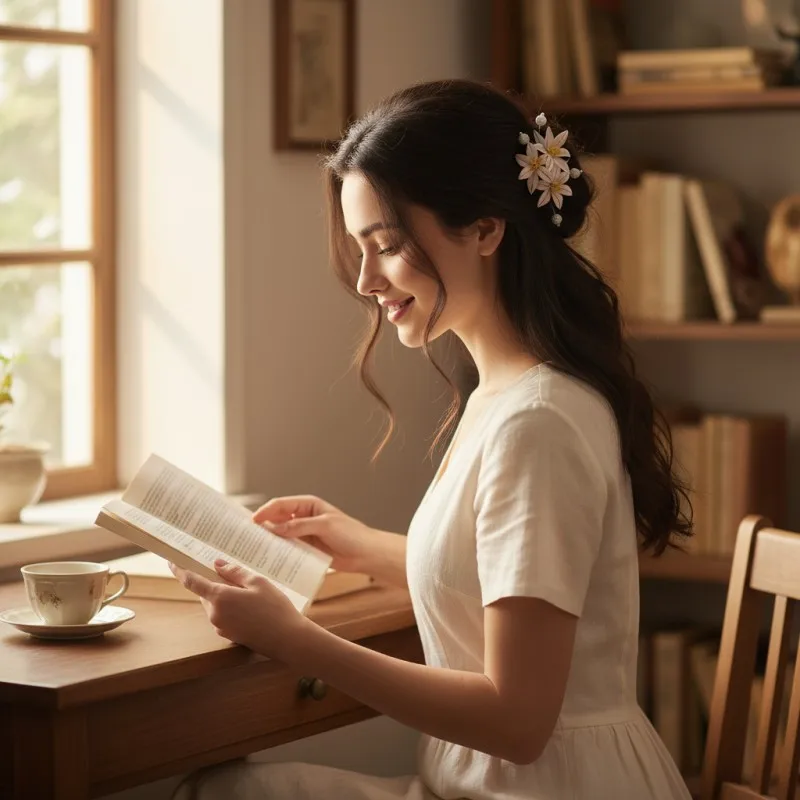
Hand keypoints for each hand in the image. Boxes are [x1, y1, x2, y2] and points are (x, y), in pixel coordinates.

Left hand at [169, 559, 310, 661]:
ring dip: (223, 594)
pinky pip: (223, 615)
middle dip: (212, 581)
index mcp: (220, 598)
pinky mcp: (229, 635)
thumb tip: (217, 565)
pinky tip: (249, 604)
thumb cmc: (275, 608)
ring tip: (247, 589)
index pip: (192, 582)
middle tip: (227, 570)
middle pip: (205, 592)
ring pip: (215, 604)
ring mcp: (221, 627)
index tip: (171, 562)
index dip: (180, 571)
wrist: (287, 640)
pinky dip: (230, 606)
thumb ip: (235, 572)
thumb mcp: (258, 582)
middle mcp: (215, 614)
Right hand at [253, 495, 373, 573]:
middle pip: (278, 519)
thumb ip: (299, 526)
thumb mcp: (324, 526)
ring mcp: (304, 533)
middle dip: (264, 525)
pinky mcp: (307, 548)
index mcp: (308, 505)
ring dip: (270, 540)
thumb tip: (275, 529)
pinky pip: (289, 548)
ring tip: (255, 548)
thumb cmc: (350, 534)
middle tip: (248, 536)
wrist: (366, 553)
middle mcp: (304, 517)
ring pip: (281, 535)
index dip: (265, 511)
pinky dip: (280, 552)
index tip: (253, 521)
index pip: (281, 504)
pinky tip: (271, 559)